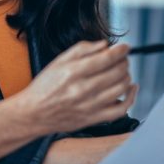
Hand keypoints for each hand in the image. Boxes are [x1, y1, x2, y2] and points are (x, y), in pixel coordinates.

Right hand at [19, 40, 137, 134]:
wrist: (33, 114)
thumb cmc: (44, 87)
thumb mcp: (59, 61)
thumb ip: (82, 49)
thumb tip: (104, 45)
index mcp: (74, 72)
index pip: (107, 58)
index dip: (121, 50)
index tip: (125, 47)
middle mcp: (83, 89)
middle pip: (117, 72)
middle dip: (124, 62)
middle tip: (121, 59)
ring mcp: (90, 105)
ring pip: (121, 88)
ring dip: (126, 76)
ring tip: (122, 71)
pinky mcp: (94, 118)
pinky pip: (121, 109)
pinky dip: (131, 97)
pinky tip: (131, 88)